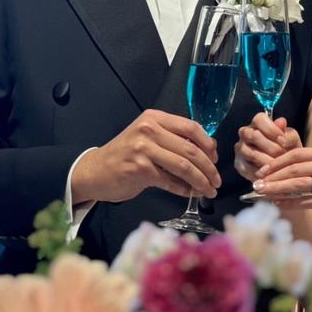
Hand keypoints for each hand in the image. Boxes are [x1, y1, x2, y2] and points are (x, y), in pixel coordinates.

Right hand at [71, 109, 220, 203]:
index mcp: (155, 118)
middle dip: (209, 167)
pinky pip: (170, 181)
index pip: (191, 127)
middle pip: (190, 148)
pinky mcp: (139, 169)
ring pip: (183, 166)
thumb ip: (174, 140)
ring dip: (200, 181)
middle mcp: (149, 129)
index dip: (208, 144)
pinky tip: (191, 194)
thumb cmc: (126, 155)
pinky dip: (184, 190)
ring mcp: (143, 149)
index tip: (215, 158)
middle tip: (217, 181)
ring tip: (209, 191)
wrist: (95, 171)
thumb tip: (210, 150)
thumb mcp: (149, 138)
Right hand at [234, 112, 301, 181]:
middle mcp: (246, 133)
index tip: (283, 140)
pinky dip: (261, 172)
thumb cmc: (287, 149)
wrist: (283, 166)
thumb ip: (287, 132)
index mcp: (258, 123)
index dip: (271, 129)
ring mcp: (241, 149)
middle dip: (271, 147)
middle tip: (282, 155)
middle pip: (253, 136)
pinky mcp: (239, 164)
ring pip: (251, 153)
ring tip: (279, 166)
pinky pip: (248, 168)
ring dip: (267, 161)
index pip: (259, 119)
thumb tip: (281, 122)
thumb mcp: (291, 140)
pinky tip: (271, 174)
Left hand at [250, 148, 311, 220]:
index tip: (263, 169)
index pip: (297, 154)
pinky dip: (291, 203)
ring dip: (277, 189)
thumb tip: (290, 168)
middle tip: (256, 183)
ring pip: (299, 185)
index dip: (277, 162)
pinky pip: (309, 202)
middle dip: (272, 176)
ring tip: (263, 193)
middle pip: (294, 169)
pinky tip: (280, 205)